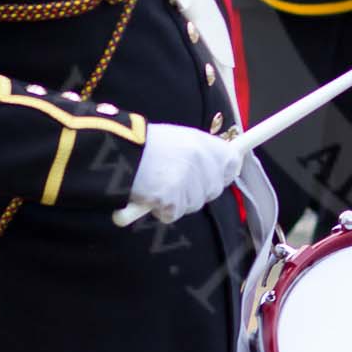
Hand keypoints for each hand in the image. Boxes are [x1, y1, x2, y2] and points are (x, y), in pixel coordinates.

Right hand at [128, 124, 242, 223]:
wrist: (119, 151)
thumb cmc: (147, 145)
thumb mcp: (180, 138)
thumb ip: (201, 152)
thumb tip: (220, 167)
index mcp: (204, 144)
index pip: (232, 162)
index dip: (225, 172)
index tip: (220, 176)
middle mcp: (200, 162)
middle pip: (213, 190)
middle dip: (197, 191)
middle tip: (177, 182)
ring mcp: (187, 182)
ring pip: (193, 204)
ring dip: (178, 201)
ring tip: (159, 184)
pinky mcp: (172, 199)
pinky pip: (173, 214)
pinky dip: (162, 210)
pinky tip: (150, 195)